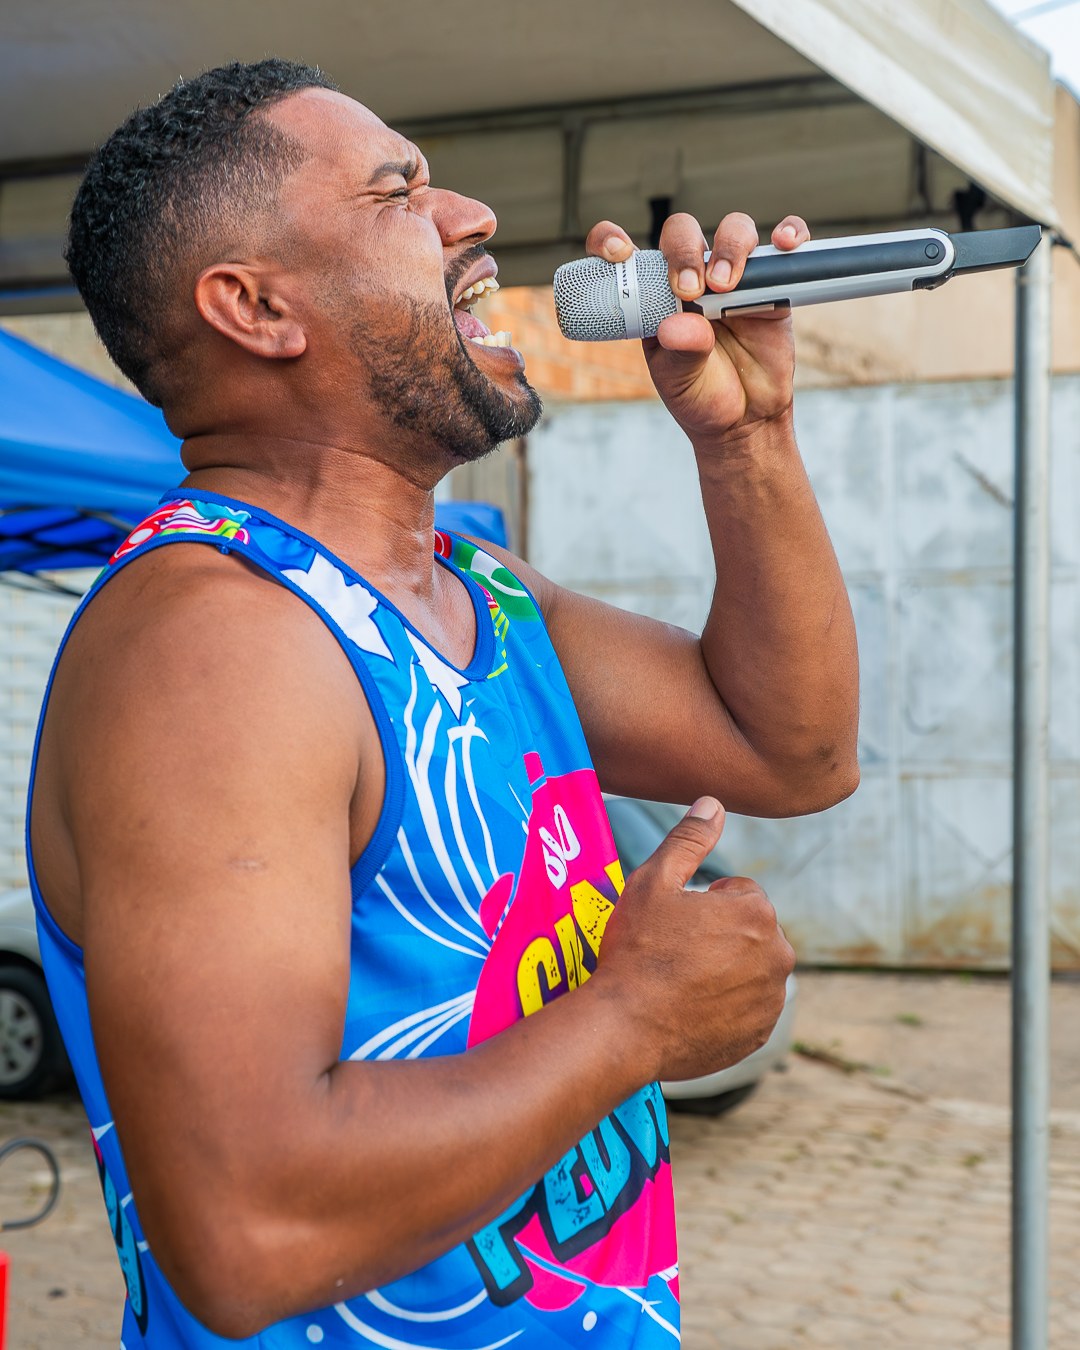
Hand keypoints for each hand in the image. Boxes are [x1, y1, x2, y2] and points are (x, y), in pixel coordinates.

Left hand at [584, 212, 810, 444]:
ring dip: (730, 247)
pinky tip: (785, 244)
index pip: (626, 255)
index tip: (617, 253)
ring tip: (726, 287)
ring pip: (732, 231)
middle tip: (690, 290)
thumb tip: (678, 325)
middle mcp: (691, 278)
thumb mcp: (679, 381)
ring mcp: (732, 278)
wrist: (744, 421)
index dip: (612, 240)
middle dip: (684, 251)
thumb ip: (679, 351)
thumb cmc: (700, 396)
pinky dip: (789, 233)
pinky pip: (782, 247)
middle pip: (683, 233)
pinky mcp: (771, 285)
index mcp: (654, 296)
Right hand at [595, 797, 794, 1082]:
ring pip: (748, 968)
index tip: (673, 923)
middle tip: (674, 951)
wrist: (624, 1028)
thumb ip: (689, 838)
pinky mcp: (759, 1034)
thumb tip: (713, 803)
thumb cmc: (637, 949)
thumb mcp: (653, 881)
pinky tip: (689, 1008)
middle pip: (748, 930)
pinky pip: (746, 1008)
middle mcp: (778, 954)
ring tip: (679, 981)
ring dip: (724, 969)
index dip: (701, 904)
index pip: (738, 892)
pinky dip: (725, 1006)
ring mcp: (771, 999)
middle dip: (718, 935)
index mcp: (757, 911)